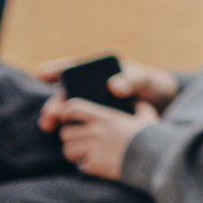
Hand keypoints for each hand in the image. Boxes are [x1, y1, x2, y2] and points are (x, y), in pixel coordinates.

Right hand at [36, 56, 181, 117]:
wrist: (162, 106)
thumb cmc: (152, 85)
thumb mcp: (145, 80)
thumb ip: (132, 81)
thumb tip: (113, 87)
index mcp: (98, 71)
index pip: (73, 67)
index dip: (55, 69)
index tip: (40, 73)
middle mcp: (89, 88)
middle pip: (65, 92)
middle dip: (54, 101)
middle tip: (49, 112)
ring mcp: (90, 105)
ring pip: (67, 109)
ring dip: (54, 116)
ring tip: (48, 124)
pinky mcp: (94, 121)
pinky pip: (77, 124)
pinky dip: (67, 128)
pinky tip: (61, 135)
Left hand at [55, 98, 158, 180]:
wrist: (154, 159)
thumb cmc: (151, 136)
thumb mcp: (146, 115)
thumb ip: (139, 106)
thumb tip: (136, 102)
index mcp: (106, 117)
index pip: (73, 108)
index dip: (65, 111)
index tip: (67, 117)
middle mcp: (97, 132)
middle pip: (66, 132)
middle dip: (69, 136)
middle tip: (78, 139)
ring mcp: (94, 149)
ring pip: (68, 150)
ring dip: (74, 152)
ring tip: (83, 153)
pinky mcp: (95, 166)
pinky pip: (79, 164)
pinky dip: (84, 165)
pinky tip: (94, 163)